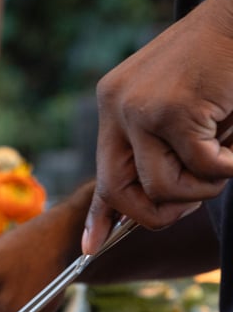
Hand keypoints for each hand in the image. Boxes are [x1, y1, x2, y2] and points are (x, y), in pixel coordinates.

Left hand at [83, 0, 232, 252]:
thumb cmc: (222, 63)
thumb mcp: (181, 108)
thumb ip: (161, 148)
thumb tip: (155, 203)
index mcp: (114, 103)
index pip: (103, 171)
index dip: (100, 215)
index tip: (92, 248)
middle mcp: (117, 105)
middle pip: (119, 191)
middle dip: (156, 212)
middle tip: (192, 202)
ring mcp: (141, 108)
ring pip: (161, 187)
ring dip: (201, 186)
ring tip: (223, 157)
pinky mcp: (172, 110)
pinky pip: (199, 168)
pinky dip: (226, 165)